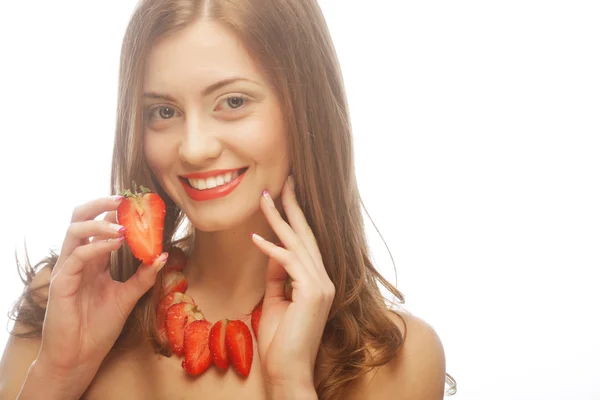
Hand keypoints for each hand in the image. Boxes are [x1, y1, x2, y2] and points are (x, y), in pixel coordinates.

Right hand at [37, 196, 167, 389]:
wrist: (80, 357)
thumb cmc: (99, 327)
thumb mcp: (128, 297)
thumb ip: (144, 276)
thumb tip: (164, 254)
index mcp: (93, 260)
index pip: (100, 225)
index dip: (116, 212)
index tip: (138, 203)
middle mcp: (79, 259)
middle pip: (80, 218)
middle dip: (100, 203)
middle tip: (124, 199)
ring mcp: (68, 269)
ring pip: (74, 230)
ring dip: (100, 223)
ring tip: (123, 225)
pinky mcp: (62, 283)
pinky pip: (77, 256)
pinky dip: (97, 246)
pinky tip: (116, 243)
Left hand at [251, 176, 334, 394]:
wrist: (288, 372)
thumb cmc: (282, 341)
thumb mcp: (276, 300)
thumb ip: (277, 276)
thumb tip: (270, 250)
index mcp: (318, 281)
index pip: (306, 243)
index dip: (295, 219)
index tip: (284, 197)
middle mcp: (324, 279)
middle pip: (306, 236)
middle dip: (293, 207)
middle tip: (284, 181)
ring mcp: (321, 286)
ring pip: (298, 244)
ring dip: (279, 220)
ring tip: (265, 198)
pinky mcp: (312, 293)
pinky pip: (289, 263)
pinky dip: (271, 249)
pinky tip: (255, 238)